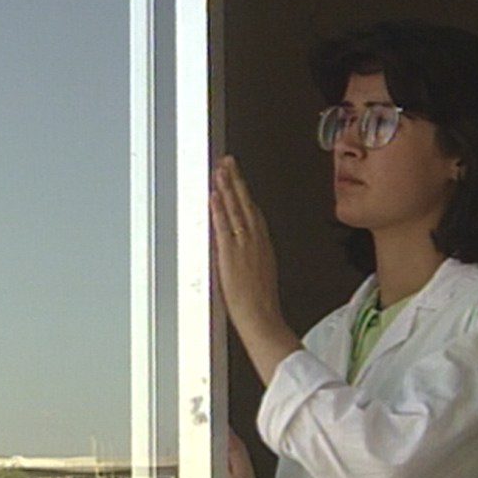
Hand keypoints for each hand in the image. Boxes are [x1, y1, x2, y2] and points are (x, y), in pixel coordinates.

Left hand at [209, 155, 281, 330]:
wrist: (260, 316)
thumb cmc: (261, 303)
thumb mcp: (261, 273)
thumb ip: (253, 258)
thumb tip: (244, 252)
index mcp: (263, 245)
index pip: (253, 211)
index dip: (245, 192)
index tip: (238, 178)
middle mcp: (255, 240)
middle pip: (245, 203)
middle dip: (236, 180)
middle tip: (228, 161)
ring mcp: (243, 245)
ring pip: (235, 209)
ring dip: (227, 187)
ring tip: (219, 169)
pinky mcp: (231, 253)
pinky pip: (224, 225)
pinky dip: (219, 209)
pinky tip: (214, 195)